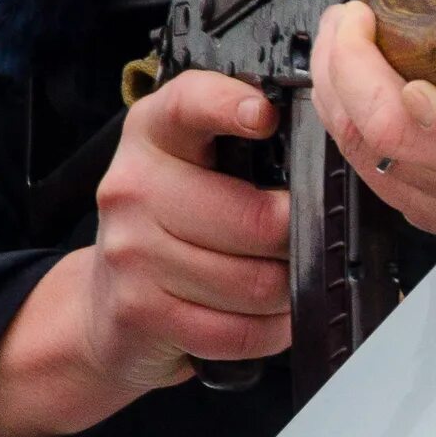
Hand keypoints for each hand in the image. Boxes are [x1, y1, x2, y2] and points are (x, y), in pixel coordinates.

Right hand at [0, 72, 290, 436]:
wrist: (107, 303)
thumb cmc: (171, 228)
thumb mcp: (195, 169)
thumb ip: (245, 149)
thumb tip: (327, 158)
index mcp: (153, 133)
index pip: (189, 104)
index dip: (230, 105)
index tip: (264, 116)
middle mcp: (133, 186)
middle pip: (255, 219)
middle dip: (298, 241)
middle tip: (305, 243)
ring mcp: (129, 250)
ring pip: (254, 283)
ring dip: (287, 293)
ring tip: (283, 284)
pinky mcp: (138, 310)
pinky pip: (236, 331)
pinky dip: (268, 332)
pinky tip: (265, 319)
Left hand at [310, 0, 435, 238]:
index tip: (415, 85)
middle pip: (398, 138)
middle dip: (353, 68)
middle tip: (352, 19)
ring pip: (362, 147)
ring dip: (335, 79)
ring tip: (339, 29)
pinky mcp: (414, 202)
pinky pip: (356, 156)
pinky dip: (339, 105)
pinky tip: (340, 70)